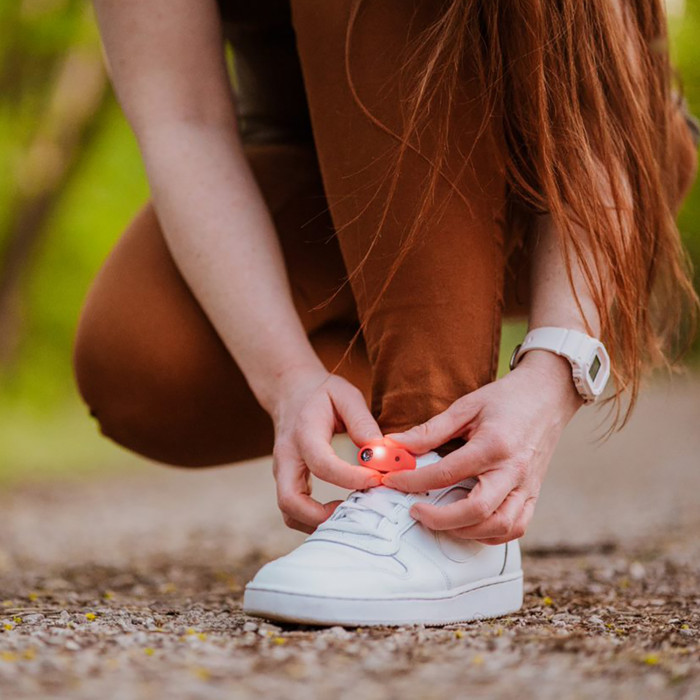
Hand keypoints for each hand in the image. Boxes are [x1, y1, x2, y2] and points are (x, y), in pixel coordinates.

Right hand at [271, 367, 382, 532]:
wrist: (291, 392)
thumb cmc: (322, 394)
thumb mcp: (345, 395)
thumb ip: (363, 422)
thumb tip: (381, 452)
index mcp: (303, 433)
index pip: (322, 464)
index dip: (350, 477)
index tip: (377, 479)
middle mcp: (286, 457)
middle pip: (290, 500)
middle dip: (322, 517)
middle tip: (358, 512)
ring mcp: (282, 473)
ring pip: (289, 512)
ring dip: (318, 523)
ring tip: (352, 513)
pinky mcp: (287, 482)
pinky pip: (294, 511)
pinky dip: (314, 520)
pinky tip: (341, 511)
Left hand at [381, 351, 582, 543]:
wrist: (548, 396)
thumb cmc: (507, 399)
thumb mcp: (465, 406)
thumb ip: (431, 430)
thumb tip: (396, 445)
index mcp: (494, 445)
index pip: (447, 473)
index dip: (413, 481)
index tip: (392, 482)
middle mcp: (513, 471)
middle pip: (477, 510)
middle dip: (439, 519)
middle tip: (415, 511)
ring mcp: (527, 486)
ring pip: (499, 527)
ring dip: (465, 530)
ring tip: (440, 519)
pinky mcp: (534, 494)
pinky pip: (515, 527)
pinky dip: (490, 534)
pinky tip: (468, 525)